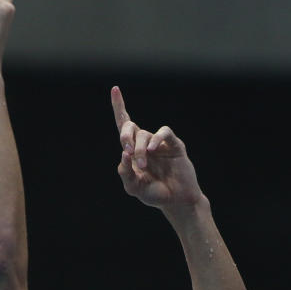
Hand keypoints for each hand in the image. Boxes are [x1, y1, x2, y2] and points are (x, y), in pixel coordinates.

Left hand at [112, 86, 203, 210]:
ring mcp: (159, 144)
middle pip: (130, 128)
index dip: (119, 108)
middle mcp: (144, 144)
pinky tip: (152, 150)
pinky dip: (156, 139)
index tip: (115, 89)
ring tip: (144, 166)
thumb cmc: (154, 194)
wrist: (175, 200)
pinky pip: (163, 133)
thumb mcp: (133, 187)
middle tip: (127, 150)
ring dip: (140, 149)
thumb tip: (123, 153)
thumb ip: (125, 173)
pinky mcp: (174, 145)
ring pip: (145, 135)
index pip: (124, 127)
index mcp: (132, 153)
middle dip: (126, 135)